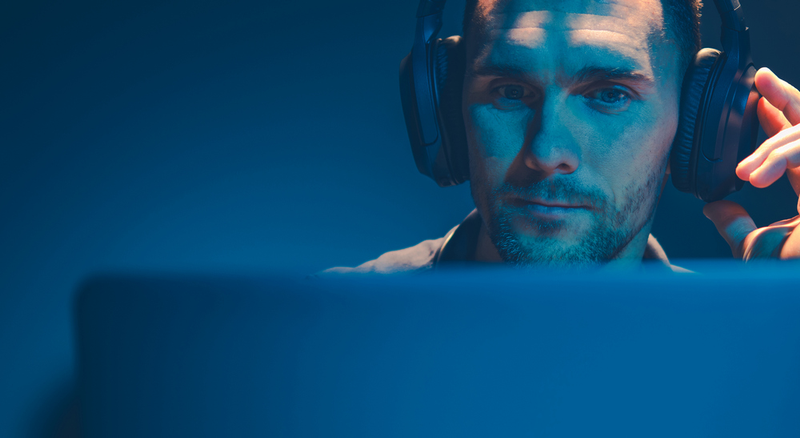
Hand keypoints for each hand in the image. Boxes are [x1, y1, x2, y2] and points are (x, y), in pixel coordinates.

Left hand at [703, 68, 799, 259]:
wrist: (791, 288)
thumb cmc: (787, 274)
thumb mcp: (755, 246)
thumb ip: (735, 224)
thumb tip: (711, 207)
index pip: (798, 146)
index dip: (780, 116)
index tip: (756, 100)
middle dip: (788, 98)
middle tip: (760, 79)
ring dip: (775, 146)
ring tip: (747, 171)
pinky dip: (783, 156)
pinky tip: (757, 175)